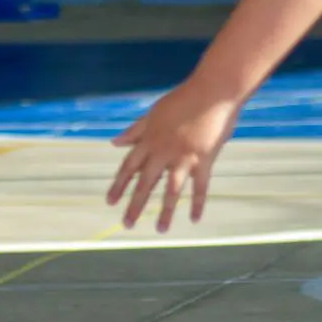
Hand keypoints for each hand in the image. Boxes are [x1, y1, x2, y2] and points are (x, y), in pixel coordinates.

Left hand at [107, 78, 241, 230]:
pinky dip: (197, 203)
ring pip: (171, 190)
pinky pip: (200, 187)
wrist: (211, 91)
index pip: (129, 166)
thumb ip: (134, 130)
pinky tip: (194, 219)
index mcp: (149, 139)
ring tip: (160, 229)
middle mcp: (163, 151)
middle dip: (135, 204)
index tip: (110, 202)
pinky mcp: (204, 159)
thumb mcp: (153, 113)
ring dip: (165, 211)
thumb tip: (114, 142)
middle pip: (146, 182)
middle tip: (127, 224)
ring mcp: (184, 157)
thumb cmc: (182, 99)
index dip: (119, 185)